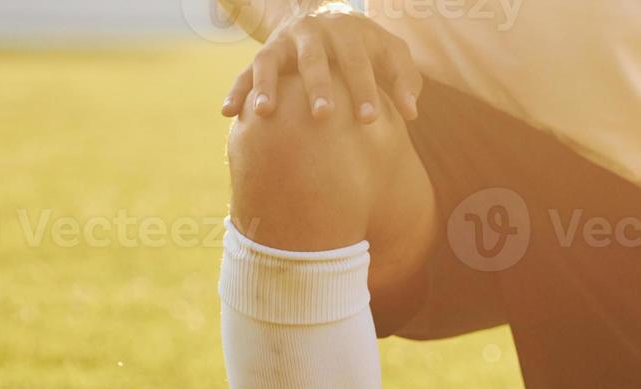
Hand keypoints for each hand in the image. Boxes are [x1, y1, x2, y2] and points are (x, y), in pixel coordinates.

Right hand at [221, 3, 421, 122]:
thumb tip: (411, 114)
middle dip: (318, 85)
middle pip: (313, 57)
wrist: (324, 18)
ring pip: (270, 60)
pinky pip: (244, 72)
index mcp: (346, 30)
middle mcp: (312, 32)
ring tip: (265, 113)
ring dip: (266, 85)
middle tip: (323, 115)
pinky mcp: (263, 54)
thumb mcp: (389, 54)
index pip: (356, 58)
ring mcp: (283, 42)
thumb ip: (404, 80)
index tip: (369, 119)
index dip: (363, 87)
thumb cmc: (366, 48)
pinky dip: (236, 91)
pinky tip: (228, 113)